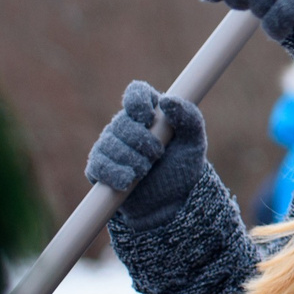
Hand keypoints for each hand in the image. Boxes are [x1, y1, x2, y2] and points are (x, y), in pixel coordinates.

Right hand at [87, 80, 207, 225]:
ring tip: (145, 170)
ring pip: (109, 144)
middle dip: (142, 141)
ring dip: (132, 159)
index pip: (136, 92)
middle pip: (122, 122)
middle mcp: (126, 124)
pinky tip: (128, 181)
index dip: (137, 101)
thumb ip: (188, 117)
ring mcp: (109, 145)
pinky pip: (98, 165)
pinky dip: (116, 174)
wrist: (169, 201)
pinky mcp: (99, 167)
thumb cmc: (182, 166)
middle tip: (157, 155)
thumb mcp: (194, 142)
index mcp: (150, 111)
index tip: (147, 118)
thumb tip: (168, 101)